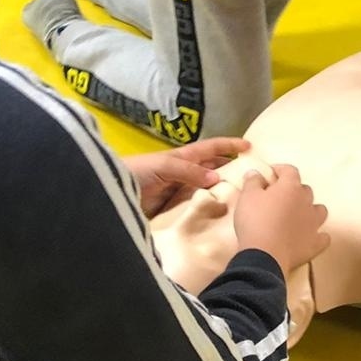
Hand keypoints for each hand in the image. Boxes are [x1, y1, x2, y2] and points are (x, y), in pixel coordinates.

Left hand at [122, 136, 249, 217]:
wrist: (111, 193)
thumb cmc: (137, 172)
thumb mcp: (164, 166)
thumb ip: (189, 171)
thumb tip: (217, 178)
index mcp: (182, 157)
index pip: (211, 148)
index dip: (229, 145)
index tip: (249, 146)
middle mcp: (183, 172)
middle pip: (211, 167)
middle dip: (229, 167)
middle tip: (249, 174)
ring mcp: (177, 191)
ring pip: (204, 188)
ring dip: (219, 190)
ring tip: (239, 197)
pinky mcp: (171, 209)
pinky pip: (193, 206)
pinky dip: (205, 208)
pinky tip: (217, 215)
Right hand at [233, 163, 328, 272]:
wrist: (264, 255)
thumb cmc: (254, 221)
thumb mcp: (247, 196)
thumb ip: (253, 181)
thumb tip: (256, 173)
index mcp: (291, 187)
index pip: (290, 171)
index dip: (280, 170)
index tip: (269, 175)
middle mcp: (306, 202)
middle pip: (304, 190)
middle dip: (293, 191)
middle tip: (277, 198)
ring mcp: (314, 223)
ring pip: (319, 210)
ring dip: (309, 210)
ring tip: (296, 216)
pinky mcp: (315, 243)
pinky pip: (323, 237)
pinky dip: (318, 235)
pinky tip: (309, 237)